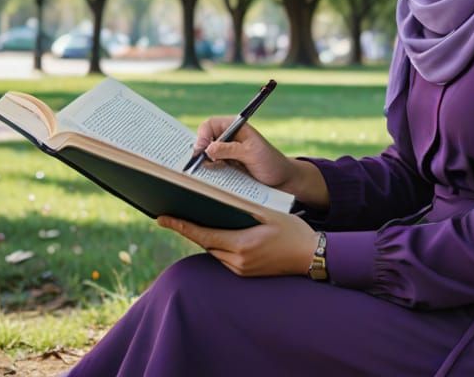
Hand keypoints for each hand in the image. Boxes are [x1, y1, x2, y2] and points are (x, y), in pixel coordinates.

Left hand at [156, 208, 319, 277]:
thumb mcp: (270, 213)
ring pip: (214, 250)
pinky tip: (217, 231)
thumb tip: (221, 200)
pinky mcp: (246, 273)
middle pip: (205, 242)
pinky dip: (218, 244)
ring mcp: (241, 270)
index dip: (181, 226)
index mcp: (241, 245)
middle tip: (173, 213)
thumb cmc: (293, 231)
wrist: (311, 255)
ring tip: (193, 218)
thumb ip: (244, 208)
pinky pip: (224, 257)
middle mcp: (238, 261)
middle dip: (190, 228)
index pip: (203, 235)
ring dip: (205, 236)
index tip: (162, 218)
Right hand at [193, 117, 294, 187]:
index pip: (210, 125)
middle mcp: (228, 138)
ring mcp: (225, 153)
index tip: (202, 150)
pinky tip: (215, 177)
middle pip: (204, 140)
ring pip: (206, 156)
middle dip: (201, 151)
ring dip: (205, 163)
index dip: (203, 135)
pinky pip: (211, 168)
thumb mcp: (251, 153)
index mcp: (235, 127)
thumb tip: (208, 149)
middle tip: (203, 163)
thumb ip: (230, 149)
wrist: (281, 180)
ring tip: (213, 170)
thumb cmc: (270, 161)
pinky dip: (210, 172)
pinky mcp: (225, 167)